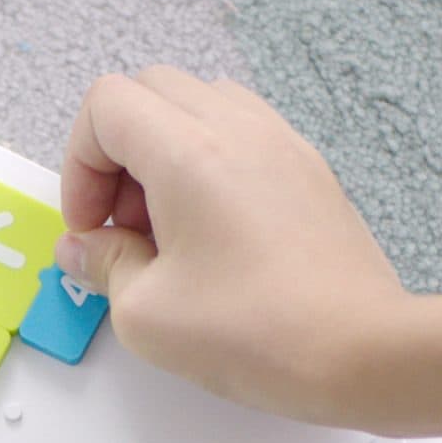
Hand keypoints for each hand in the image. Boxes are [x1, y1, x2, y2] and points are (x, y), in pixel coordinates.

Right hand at [59, 68, 441, 435]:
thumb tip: (85, 248)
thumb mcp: (146, 314)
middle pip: (149, 90)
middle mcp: (238, 129)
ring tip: (168, 226)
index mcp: (188, 152)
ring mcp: (281, 142)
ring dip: (164, 152)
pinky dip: (209, 162)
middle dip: (117, 152)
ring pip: (199, 103)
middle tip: (122, 224)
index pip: (107, 105)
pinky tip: (213, 232)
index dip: (80, 164)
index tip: (91, 225)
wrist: (361, 351)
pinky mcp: (308, 168)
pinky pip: (242, 132)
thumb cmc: (259, 334)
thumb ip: (103, 266)